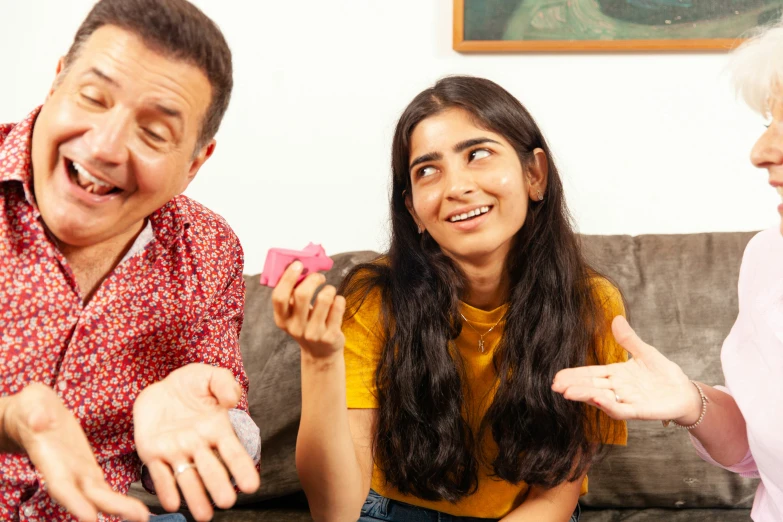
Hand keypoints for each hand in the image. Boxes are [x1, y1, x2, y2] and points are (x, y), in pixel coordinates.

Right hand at [2, 383, 148, 521]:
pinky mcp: (89, 468)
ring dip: (121, 506)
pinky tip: (135, 509)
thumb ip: (36, 413)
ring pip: (100, 494)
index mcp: (50, 458)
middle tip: (139, 517)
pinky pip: (104, 487)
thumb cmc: (30, 409)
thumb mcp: (32, 404)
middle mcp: (65, 472)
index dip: (74, 502)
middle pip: (89, 495)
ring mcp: (78, 472)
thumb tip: (40, 420)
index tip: (90, 517)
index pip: (61, 485)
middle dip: (112, 507)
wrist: (34, 414)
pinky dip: (119, 499)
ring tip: (142, 516)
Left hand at [133, 364, 259, 521]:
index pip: (233, 452)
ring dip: (195, 497)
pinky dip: (166, 489)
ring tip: (204, 515)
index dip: (242, 468)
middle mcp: (198, 445)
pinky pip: (160, 474)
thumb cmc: (191, 383)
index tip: (252, 486)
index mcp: (216, 429)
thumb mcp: (209, 375)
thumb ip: (224, 384)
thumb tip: (233, 400)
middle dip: (218, 485)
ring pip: (187, 478)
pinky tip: (171, 503)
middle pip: (211, 469)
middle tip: (227, 501)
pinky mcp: (153, 453)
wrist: (160, 386)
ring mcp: (176, 451)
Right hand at [272, 261, 345, 358]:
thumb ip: (292, 294)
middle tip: (319, 276)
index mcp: (281, 319)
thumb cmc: (307, 324)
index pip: (279, 296)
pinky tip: (336, 303)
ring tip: (329, 292)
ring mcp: (313, 333)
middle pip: (302, 294)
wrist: (321, 353)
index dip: (288, 278)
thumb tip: (299, 266)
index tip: (298, 264)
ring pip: (324, 298)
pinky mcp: (330, 336)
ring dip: (329, 289)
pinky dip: (339, 299)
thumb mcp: (294, 314)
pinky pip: (338, 306)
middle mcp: (295, 328)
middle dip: (313, 279)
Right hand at [551, 316, 701, 423]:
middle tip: (556, 386)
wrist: (685, 392)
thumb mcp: (645, 352)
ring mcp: (627, 400)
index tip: (557, 376)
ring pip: (601, 399)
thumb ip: (628, 339)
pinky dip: (608, 405)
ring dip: (585, 396)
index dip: (574, 375)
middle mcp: (617, 389)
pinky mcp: (639, 411)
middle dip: (573, 386)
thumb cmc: (664, 374)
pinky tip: (597, 399)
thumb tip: (616, 318)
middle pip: (591, 387)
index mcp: (616, 374)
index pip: (590, 374)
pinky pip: (621, 409)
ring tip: (568, 392)